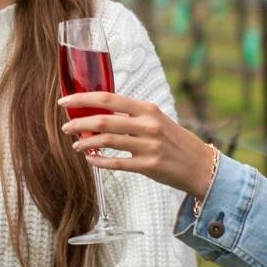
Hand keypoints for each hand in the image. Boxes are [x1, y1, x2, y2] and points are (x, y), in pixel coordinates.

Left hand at [61, 93, 215, 196]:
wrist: (202, 166)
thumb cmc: (175, 141)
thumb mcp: (156, 120)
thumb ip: (131, 116)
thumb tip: (98, 113)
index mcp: (147, 109)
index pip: (108, 99)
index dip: (82, 99)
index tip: (64, 101)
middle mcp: (148, 125)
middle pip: (103, 120)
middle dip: (78, 123)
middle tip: (65, 127)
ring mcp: (148, 146)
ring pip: (106, 141)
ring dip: (86, 143)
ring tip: (76, 145)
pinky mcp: (149, 166)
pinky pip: (116, 163)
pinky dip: (99, 161)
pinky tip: (91, 160)